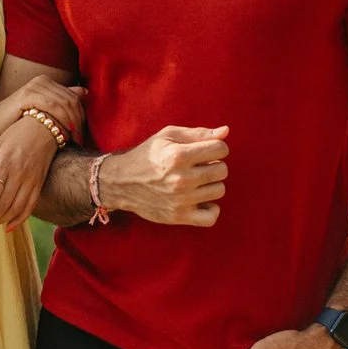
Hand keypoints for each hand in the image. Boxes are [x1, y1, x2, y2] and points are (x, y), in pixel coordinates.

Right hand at [0, 79, 83, 146]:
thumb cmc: (17, 122)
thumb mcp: (43, 112)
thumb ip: (61, 101)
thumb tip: (84, 91)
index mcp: (47, 82)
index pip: (74, 97)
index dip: (82, 116)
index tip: (82, 135)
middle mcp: (42, 80)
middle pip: (71, 100)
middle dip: (79, 121)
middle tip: (80, 140)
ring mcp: (35, 86)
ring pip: (64, 103)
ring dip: (73, 123)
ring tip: (74, 140)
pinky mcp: (28, 94)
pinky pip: (52, 106)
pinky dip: (62, 119)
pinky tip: (65, 132)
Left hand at [0, 119, 59, 229]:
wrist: (44, 127)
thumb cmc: (16, 134)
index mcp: (4, 164)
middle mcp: (18, 175)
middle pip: (2, 206)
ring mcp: (30, 181)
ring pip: (15, 210)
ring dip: (0, 221)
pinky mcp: (39, 185)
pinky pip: (29, 207)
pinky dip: (19, 220)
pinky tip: (8, 227)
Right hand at [99, 125, 228, 226]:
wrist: (121, 182)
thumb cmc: (147, 155)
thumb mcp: (167, 136)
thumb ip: (198, 133)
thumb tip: (226, 131)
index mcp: (178, 155)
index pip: (220, 149)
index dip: (217, 147)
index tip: (206, 150)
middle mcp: (181, 179)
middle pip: (222, 170)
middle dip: (215, 164)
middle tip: (200, 166)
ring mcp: (181, 200)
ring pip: (219, 190)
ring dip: (212, 184)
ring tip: (197, 181)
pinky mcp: (179, 216)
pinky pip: (211, 217)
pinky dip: (211, 209)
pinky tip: (202, 200)